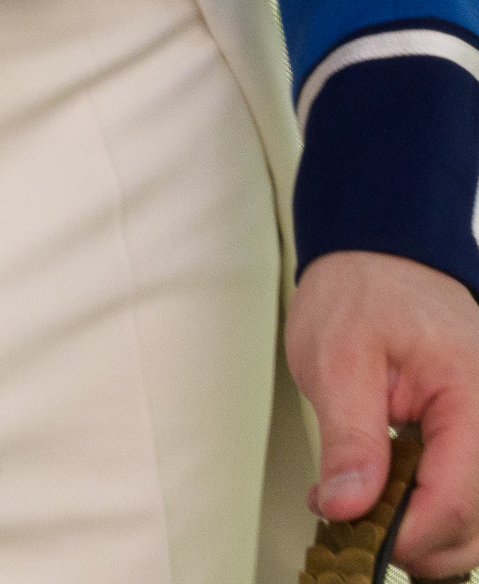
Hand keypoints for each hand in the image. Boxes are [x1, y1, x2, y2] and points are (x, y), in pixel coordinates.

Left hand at [294, 251, 478, 572]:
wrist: (378, 260)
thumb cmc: (361, 296)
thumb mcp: (336, 359)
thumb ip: (349, 437)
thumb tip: (347, 507)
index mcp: (475, 398)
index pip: (459, 497)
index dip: (410, 533)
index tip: (360, 538)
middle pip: (476, 522)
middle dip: (417, 541)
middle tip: (353, 531)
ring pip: (477, 520)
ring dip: (424, 531)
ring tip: (362, 508)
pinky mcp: (477, 442)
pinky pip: (468, 496)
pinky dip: (429, 510)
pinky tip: (384, 498)